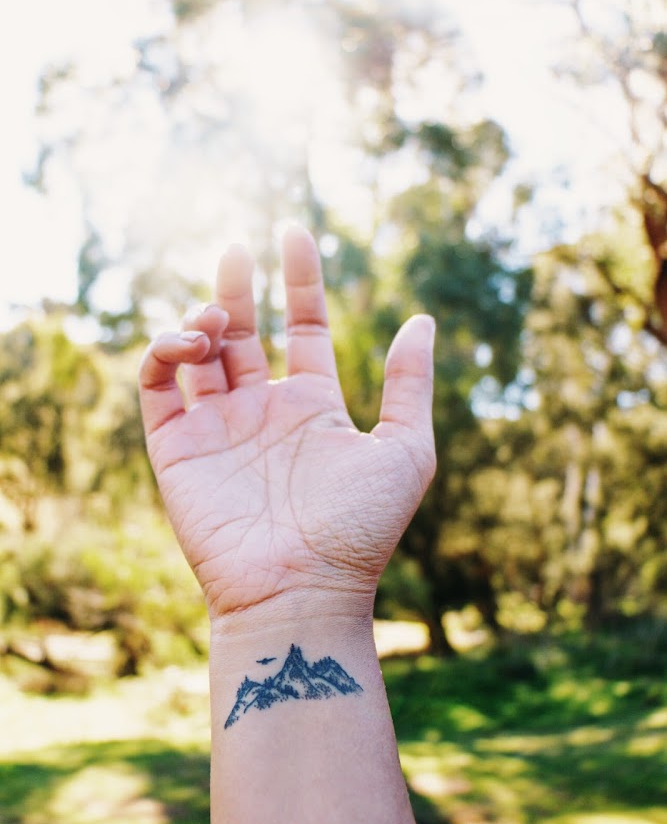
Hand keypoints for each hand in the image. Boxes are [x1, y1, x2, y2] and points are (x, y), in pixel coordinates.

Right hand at [138, 226, 434, 622]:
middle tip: (237, 249)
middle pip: (242, 331)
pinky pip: (157, 388)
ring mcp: (218, 429)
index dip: (301, 279)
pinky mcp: (176, 450)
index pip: (302, 326)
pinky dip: (163, 353)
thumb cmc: (360, 529)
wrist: (302, 591)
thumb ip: (410, 385)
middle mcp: (263, 411)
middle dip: (238, 288)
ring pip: (196, 353)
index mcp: (313, 406)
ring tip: (213, 315)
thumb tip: (423, 319)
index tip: (295, 232)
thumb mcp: (406, 450)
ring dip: (200, 320)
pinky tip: (190, 342)